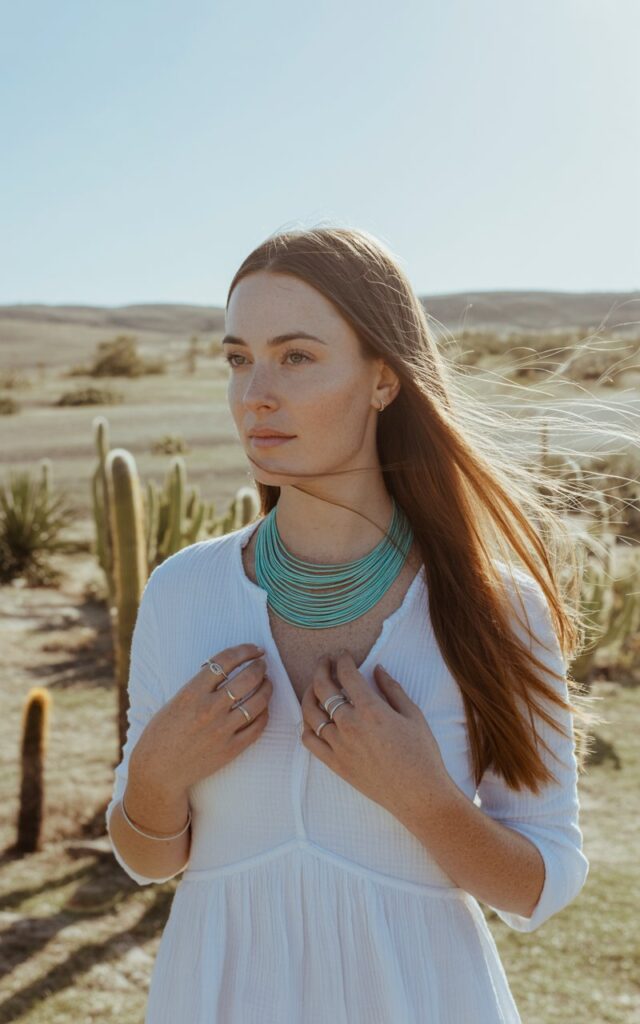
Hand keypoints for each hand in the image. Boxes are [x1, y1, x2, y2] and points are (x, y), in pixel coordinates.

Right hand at [130, 643, 272, 794]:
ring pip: (258, 700)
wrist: (159, 770)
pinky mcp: (231, 749)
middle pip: (247, 678)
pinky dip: (265, 713)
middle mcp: (209, 709)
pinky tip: (263, 707)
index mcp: (192, 692)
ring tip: (267, 683)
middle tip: (262, 664)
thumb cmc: (163, 733)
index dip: (245, 650)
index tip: (254, 649)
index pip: (226, 661)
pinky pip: (258, 726)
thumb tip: (226, 668)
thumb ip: (200, 685)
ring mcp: (222, 730)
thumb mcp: (176, 700)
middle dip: (260, 666)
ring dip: (267, 687)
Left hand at [300, 650, 452, 819]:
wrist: (418, 794)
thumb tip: (377, 669)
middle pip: (322, 688)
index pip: (346, 675)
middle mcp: (349, 725)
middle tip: (325, 661)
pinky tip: (312, 718)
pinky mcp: (334, 764)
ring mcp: (338, 745)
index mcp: (370, 709)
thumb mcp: (413, 715)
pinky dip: (306, 725)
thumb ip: (392, 689)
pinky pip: (309, 741)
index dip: (342, 659)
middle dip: (321, 668)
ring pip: (310, 713)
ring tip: (315, 686)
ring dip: (309, 693)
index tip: (343, 654)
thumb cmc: (421, 754)